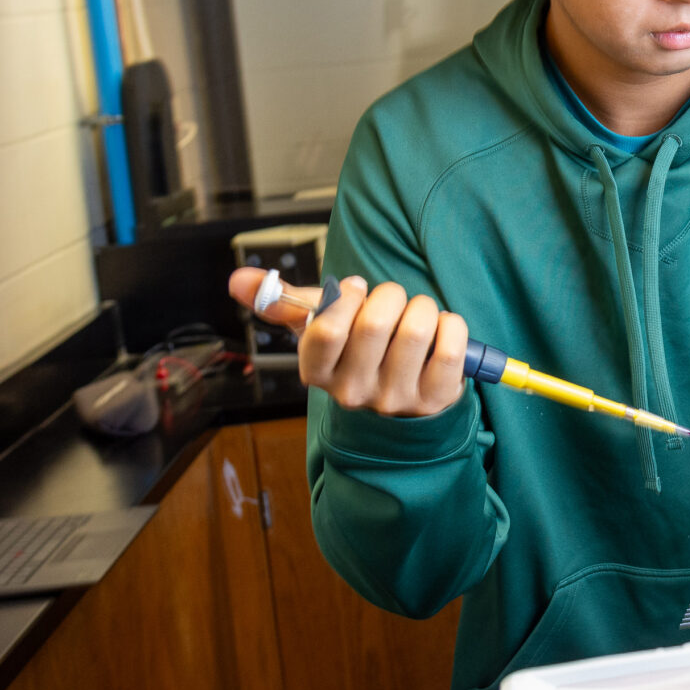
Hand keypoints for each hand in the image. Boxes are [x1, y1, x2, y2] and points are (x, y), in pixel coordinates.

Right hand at [226, 269, 467, 417]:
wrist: (399, 410)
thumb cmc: (357, 356)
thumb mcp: (317, 329)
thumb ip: (280, 302)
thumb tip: (238, 279)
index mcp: (318, 372)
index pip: (326, 330)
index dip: (348, 298)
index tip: (357, 290)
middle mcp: (354, 393)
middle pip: (375, 323)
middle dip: (390, 296)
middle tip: (391, 303)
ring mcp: (396, 399)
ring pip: (417, 327)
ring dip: (423, 307)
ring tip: (417, 316)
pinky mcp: (436, 399)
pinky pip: (451, 344)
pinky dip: (451, 325)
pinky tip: (440, 332)